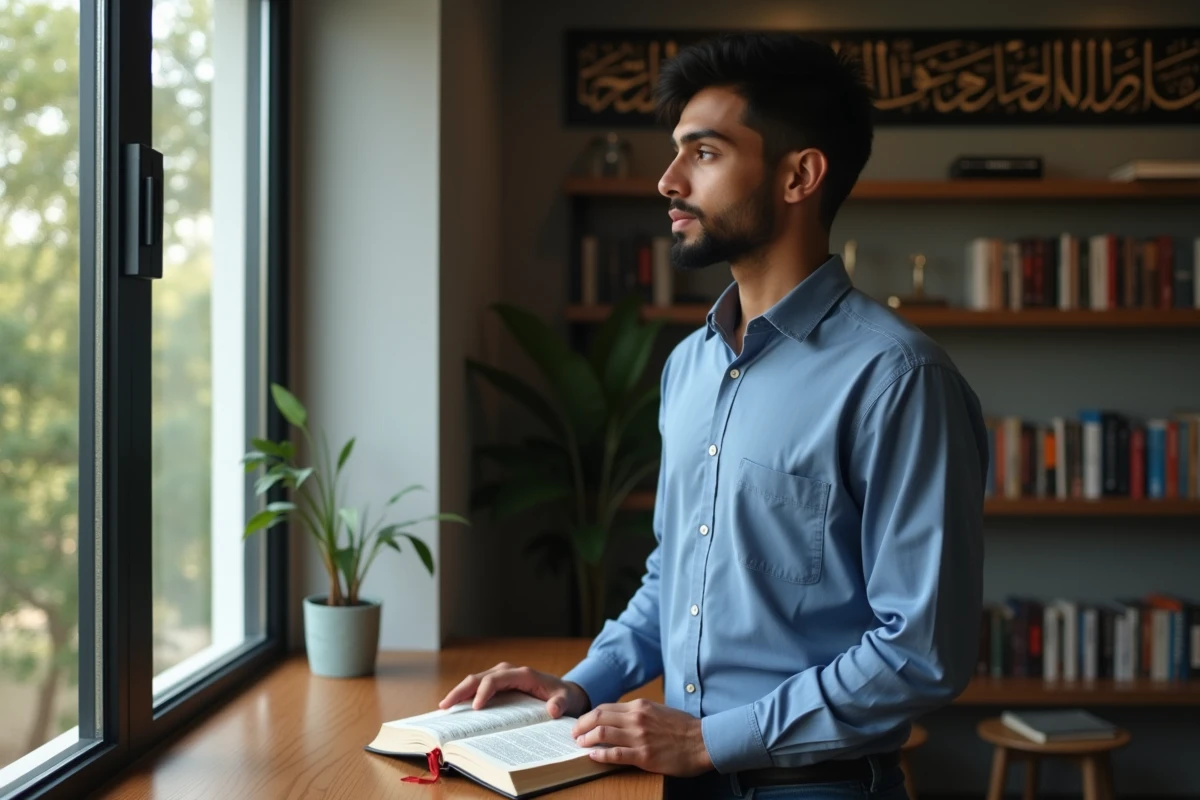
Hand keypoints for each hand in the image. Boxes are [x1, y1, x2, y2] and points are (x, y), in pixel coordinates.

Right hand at [437, 661, 590, 718]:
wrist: (564, 692)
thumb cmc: (563, 696)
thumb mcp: (565, 700)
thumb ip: (560, 704)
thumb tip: (552, 710)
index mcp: (522, 674)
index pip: (496, 679)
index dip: (484, 691)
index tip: (476, 708)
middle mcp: (508, 672)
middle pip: (479, 678)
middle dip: (461, 690)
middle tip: (446, 706)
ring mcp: (501, 677)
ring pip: (475, 681)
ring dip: (459, 693)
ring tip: (444, 707)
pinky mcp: (498, 685)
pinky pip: (478, 688)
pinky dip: (465, 696)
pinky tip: (455, 708)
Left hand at [570, 699, 712, 776]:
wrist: (702, 741)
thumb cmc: (683, 727)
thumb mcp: (659, 711)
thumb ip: (640, 713)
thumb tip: (621, 719)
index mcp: (640, 706)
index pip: (606, 707)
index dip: (590, 715)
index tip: (583, 722)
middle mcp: (637, 718)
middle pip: (599, 717)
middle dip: (582, 724)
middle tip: (574, 732)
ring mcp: (639, 737)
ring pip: (603, 733)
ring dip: (587, 738)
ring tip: (580, 743)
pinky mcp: (644, 755)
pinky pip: (616, 754)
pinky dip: (601, 754)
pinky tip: (592, 756)